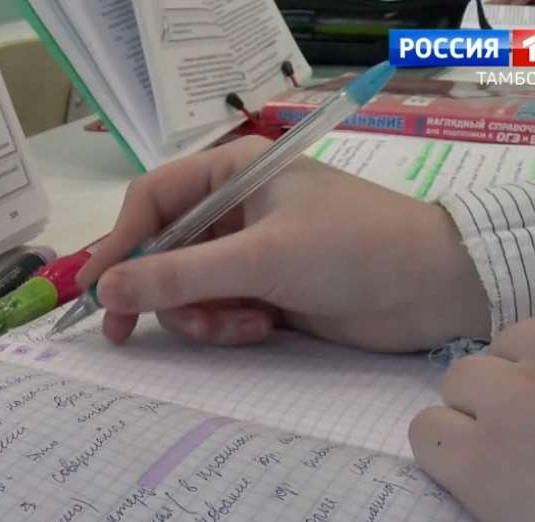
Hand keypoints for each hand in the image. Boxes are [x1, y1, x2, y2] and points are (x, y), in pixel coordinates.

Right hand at [78, 136, 489, 351]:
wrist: (436, 289)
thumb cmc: (351, 249)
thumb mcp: (260, 259)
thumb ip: (179, 276)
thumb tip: (106, 291)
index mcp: (234, 174)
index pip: (152, 200)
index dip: (119, 243)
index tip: (97, 290)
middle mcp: (236, 209)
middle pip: (162, 251)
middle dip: (156, 292)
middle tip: (122, 334)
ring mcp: (251, 254)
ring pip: (187, 289)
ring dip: (201, 315)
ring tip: (240, 326)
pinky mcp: (267, 293)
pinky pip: (218, 311)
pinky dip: (229, 326)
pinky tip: (264, 328)